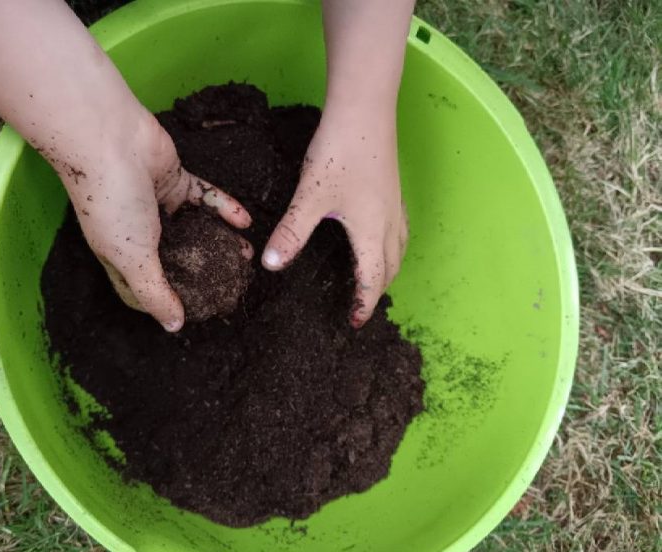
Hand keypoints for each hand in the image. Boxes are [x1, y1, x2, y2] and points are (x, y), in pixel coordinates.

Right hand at [64, 110, 250, 331]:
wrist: (109, 140)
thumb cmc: (112, 202)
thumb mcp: (132, 257)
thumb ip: (154, 292)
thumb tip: (173, 326)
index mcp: (120, 255)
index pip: (142, 289)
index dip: (164, 303)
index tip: (193, 313)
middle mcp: (138, 232)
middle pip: (176, 259)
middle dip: (202, 271)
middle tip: (230, 283)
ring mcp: (157, 205)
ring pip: (195, 228)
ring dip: (219, 240)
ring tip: (245, 254)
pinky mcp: (175, 179)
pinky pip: (205, 197)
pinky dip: (224, 208)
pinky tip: (245, 221)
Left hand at [261, 108, 406, 327]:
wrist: (364, 109)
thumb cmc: (340, 152)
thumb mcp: (311, 197)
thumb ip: (292, 232)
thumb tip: (272, 265)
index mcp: (371, 231)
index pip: (372, 278)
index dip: (364, 303)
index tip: (356, 322)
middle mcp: (389, 221)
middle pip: (391, 267)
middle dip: (378, 290)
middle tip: (363, 305)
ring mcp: (394, 203)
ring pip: (399, 248)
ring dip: (389, 269)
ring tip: (374, 278)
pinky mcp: (392, 187)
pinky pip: (399, 228)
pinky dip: (392, 245)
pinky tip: (379, 235)